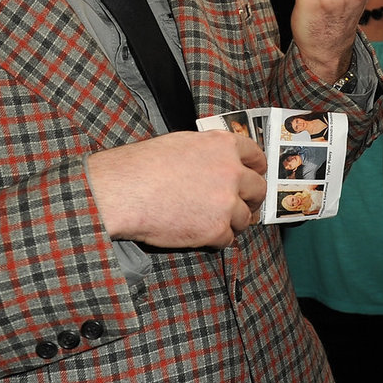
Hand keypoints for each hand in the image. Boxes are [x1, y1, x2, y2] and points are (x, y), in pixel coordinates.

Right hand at [87, 130, 267, 247]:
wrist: (124, 191)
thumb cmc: (144, 166)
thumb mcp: (183, 143)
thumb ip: (210, 152)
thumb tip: (221, 161)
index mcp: (224, 146)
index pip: (257, 156)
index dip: (257, 168)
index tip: (255, 175)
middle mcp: (232, 172)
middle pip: (258, 189)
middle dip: (250, 199)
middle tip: (240, 206)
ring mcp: (226, 202)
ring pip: (245, 218)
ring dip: (233, 222)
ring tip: (212, 222)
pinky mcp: (216, 229)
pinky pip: (228, 238)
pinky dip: (216, 239)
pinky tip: (200, 234)